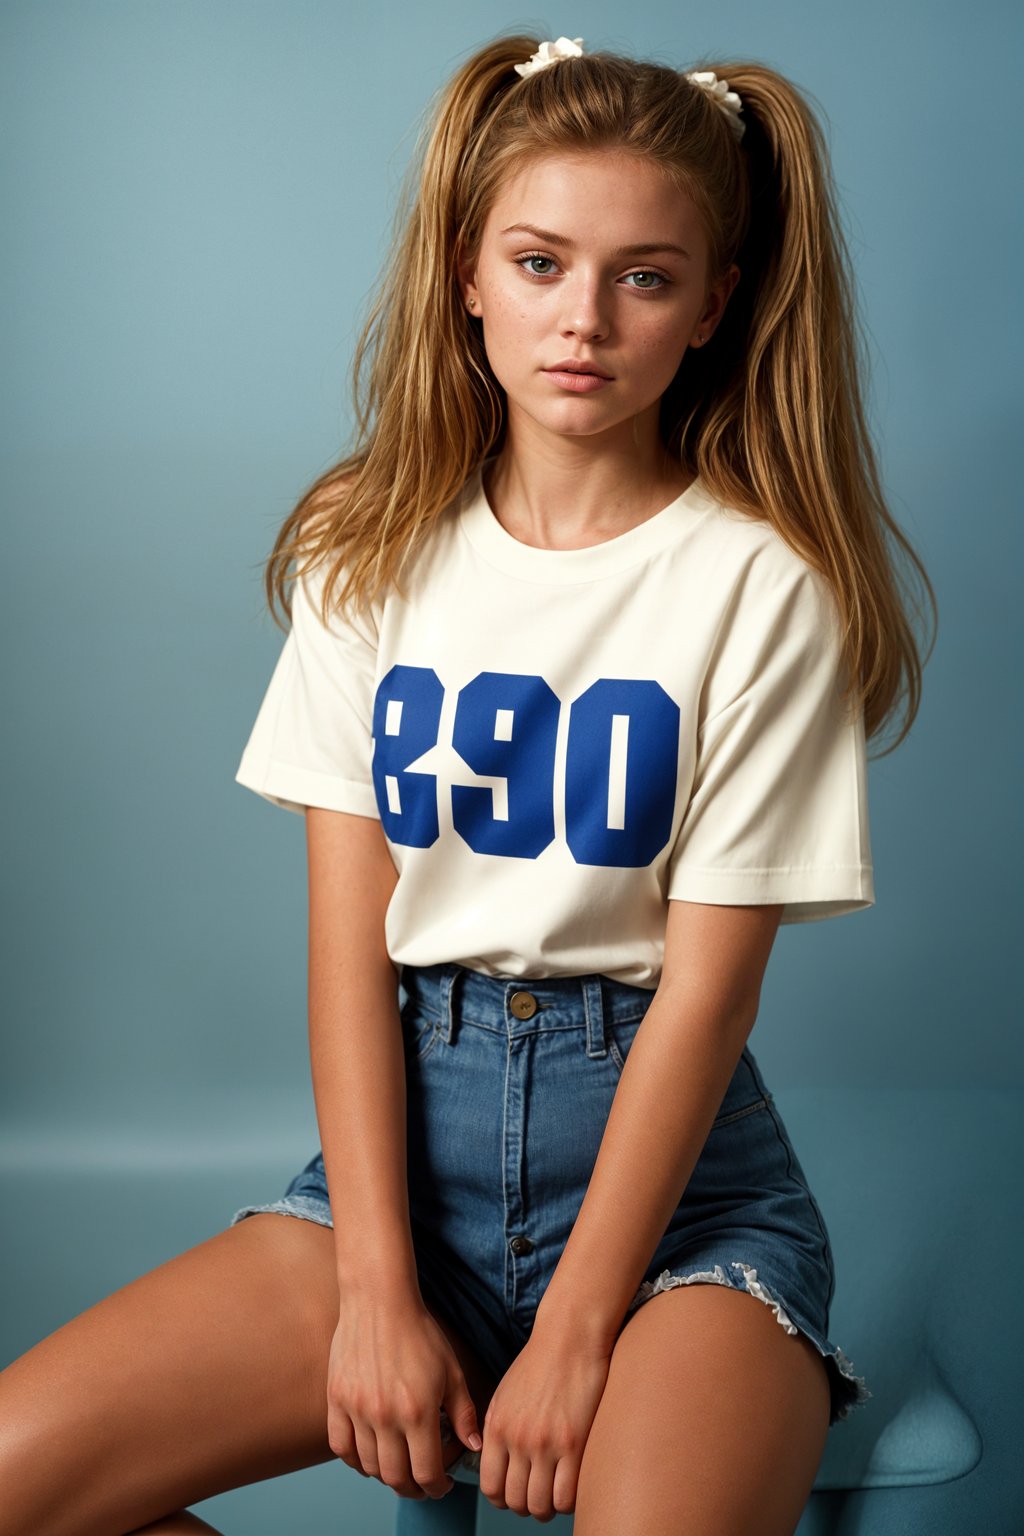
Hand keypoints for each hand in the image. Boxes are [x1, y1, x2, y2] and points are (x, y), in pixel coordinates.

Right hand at [326, 1290, 482, 1500]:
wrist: (380, 1301)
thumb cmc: (419, 1332)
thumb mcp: (452, 1371)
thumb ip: (464, 1412)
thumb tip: (474, 1446)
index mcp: (419, 1412)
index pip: (427, 1473)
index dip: (437, 1487)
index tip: (442, 1485)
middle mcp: (385, 1417)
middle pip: (396, 1478)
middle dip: (413, 1488)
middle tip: (421, 1482)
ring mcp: (357, 1409)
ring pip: (369, 1466)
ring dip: (386, 1474)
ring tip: (398, 1465)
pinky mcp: (336, 1400)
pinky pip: (340, 1447)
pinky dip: (354, 1459)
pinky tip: (369, 1453)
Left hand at [478, 1330, 611, 1518]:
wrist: (570, 1337)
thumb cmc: (540, 1362)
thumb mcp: (504, 1394)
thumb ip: (495, 1430)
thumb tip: (494, 1463)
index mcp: (497, 1427)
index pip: (490, 1486)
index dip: (502, 1498)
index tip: (515, 1493)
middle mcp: (517, 1439)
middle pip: (515, 1501)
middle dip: (526, 1506)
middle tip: (539, 1495)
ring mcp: (546, 1443)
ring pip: (540, 1506)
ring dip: (548, 1507)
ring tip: (556, 1492)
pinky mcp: (575, 1444)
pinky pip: (566, 1497)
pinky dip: (568, 1501)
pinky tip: (572, 1485)